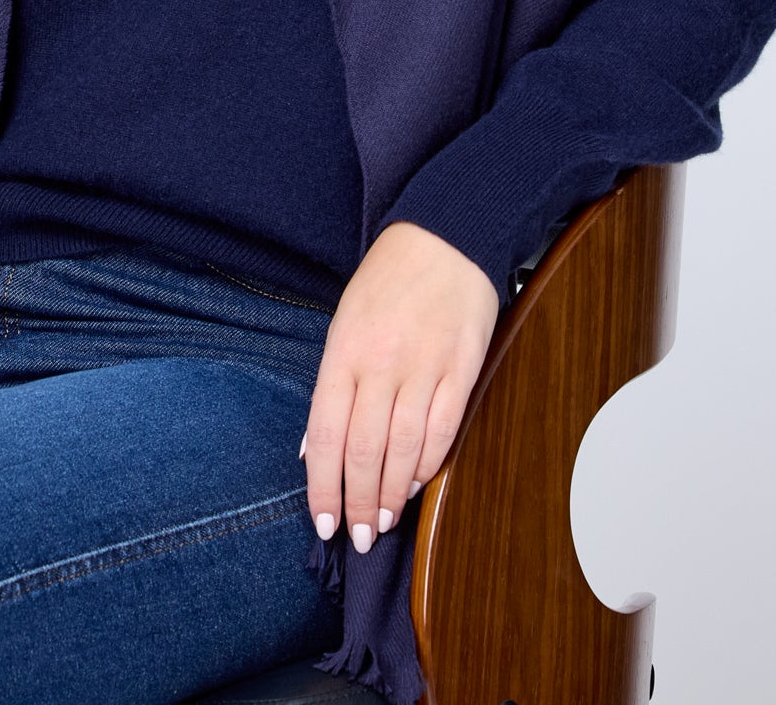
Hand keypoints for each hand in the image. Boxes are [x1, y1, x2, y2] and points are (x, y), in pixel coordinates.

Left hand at [301, 221, 499, 555]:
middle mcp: (382, 364)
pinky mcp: (462, 371)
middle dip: (358, 504)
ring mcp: (425, 368)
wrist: (444, 238)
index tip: (322, 522)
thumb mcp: (343, 323)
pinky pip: (444, 431)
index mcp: (343, 351)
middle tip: (358, 537)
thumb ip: (331, 386)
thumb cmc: (386, 281)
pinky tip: (417, 484)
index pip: (324, 434)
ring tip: (384, 521)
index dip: (322, 487)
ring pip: (404, 450)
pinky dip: (429, 466)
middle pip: (365, 451)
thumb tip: (314, 450)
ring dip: (392, 495)